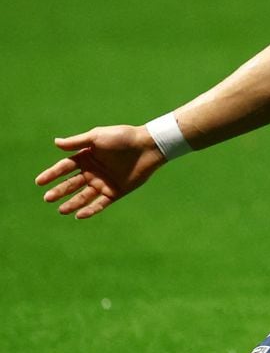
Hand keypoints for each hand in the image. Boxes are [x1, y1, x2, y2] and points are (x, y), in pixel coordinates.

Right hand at [35, 125, 168, 218]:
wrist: (147, 146)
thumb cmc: (122, 138)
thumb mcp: (97, 137)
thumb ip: (77, 142)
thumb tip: (55, 142)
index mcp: (86, 158)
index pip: (64, 167)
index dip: (52, 174)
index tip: (39, 182)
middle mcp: (92, 172)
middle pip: (71, 184)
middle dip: (59, 191)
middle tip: (47, 198)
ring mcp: (103, 183)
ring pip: (84, 196)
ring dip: (72, 203)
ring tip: (61, 210)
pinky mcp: (116, 192)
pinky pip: (101, 203)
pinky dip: (90, 210)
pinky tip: (79, 215)